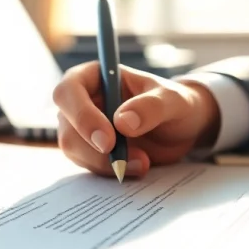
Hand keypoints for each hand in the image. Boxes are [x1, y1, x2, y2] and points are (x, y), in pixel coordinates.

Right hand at [52, 62, 218, 178]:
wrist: (180, 128)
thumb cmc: (174, 103)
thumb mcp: (173, 101)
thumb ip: (150, 107)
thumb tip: (122, 121)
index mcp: (94, 76)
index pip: (69, 91)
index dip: (81, 116)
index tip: (107, 140)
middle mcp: (82, 101)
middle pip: (68, 127)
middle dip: (95, 149)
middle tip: (131, 160)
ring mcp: (82, 127)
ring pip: (75, 150)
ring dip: (106, 163)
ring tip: (144, 163)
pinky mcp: (89, 150)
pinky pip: (88, 165)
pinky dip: (111, 171)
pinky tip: (137, 167)